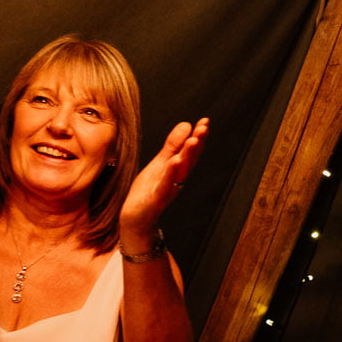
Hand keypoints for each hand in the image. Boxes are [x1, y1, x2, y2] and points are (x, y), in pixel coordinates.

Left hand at [121, 117, 209, 236]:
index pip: (190, 150)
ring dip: (188, 156)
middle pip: (189, 159)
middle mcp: (176, 179)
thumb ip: (173, 146)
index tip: (205, 121)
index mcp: (177, 169)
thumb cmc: (148, 192)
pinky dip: (171, 174)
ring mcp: (167, 189)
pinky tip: (175, 162)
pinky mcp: (156, 200)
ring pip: (180, 171)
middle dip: (197, 143)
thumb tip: (186, 125)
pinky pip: (165, 185)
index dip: (198, 136)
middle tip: (204, 128)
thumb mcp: (160, 163)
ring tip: (193, 140)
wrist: (136, 220)